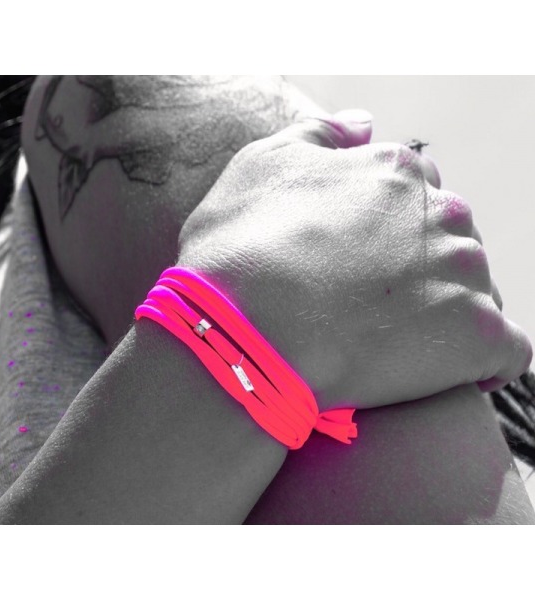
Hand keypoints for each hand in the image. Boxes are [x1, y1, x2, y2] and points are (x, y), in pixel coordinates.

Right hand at [177, 120, 531, 410]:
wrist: (243, 330)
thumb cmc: (240, 251)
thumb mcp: (261, 166)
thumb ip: (320, 135)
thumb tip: (366, 124)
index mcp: (394, 171)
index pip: (417, 194)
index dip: (389, 231)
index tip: (365, 262)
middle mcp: (440, 212)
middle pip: (450, 240)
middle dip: (420, 268)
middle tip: (374, 306)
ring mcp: (462, 272)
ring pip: (478, 291)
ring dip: (448, 313)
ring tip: (399, 344)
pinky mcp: (474, 336)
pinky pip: (505, 351)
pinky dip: (484, 362)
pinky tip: (453, 373)